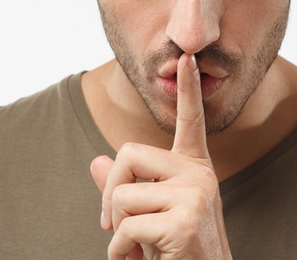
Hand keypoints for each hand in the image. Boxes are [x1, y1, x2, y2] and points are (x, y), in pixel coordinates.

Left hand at [90, 53, 232, 259]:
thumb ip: (126, 188)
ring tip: (139, 250)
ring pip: (122, 195)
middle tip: (116, 227)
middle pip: (128, 154)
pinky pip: (124, 228)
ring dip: (117, 232)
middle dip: (111, 195)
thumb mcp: (150, 216)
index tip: (188, 57)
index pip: (190, 121)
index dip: (188, 89)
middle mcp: (200, 174)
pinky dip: (119, 253)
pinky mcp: (184, 222)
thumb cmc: (175, 253)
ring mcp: (195, 195)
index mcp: (195, 168)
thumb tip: (97, 161)